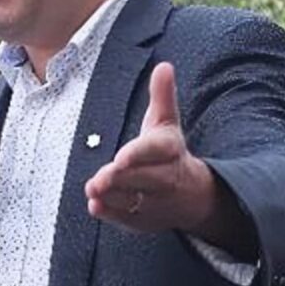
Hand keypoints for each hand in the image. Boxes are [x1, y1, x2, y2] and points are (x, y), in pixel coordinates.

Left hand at [84, 62, 216, 233]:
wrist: (191, 194)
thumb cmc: (168, 151)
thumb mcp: (166, 121)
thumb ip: (162, 96)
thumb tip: (164, 66)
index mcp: (170, 149)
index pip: (155, 151)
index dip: (139, 154)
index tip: (121, 156)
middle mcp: (166, 177)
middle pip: (143, 178)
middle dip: (120, 178)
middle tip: (99, 178)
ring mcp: (156, 201)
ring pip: (134, 200)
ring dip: (113, 196)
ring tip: (93, 190)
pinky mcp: (144, 219)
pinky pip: (128, 219)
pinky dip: (111, 214)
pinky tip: (95, 206)